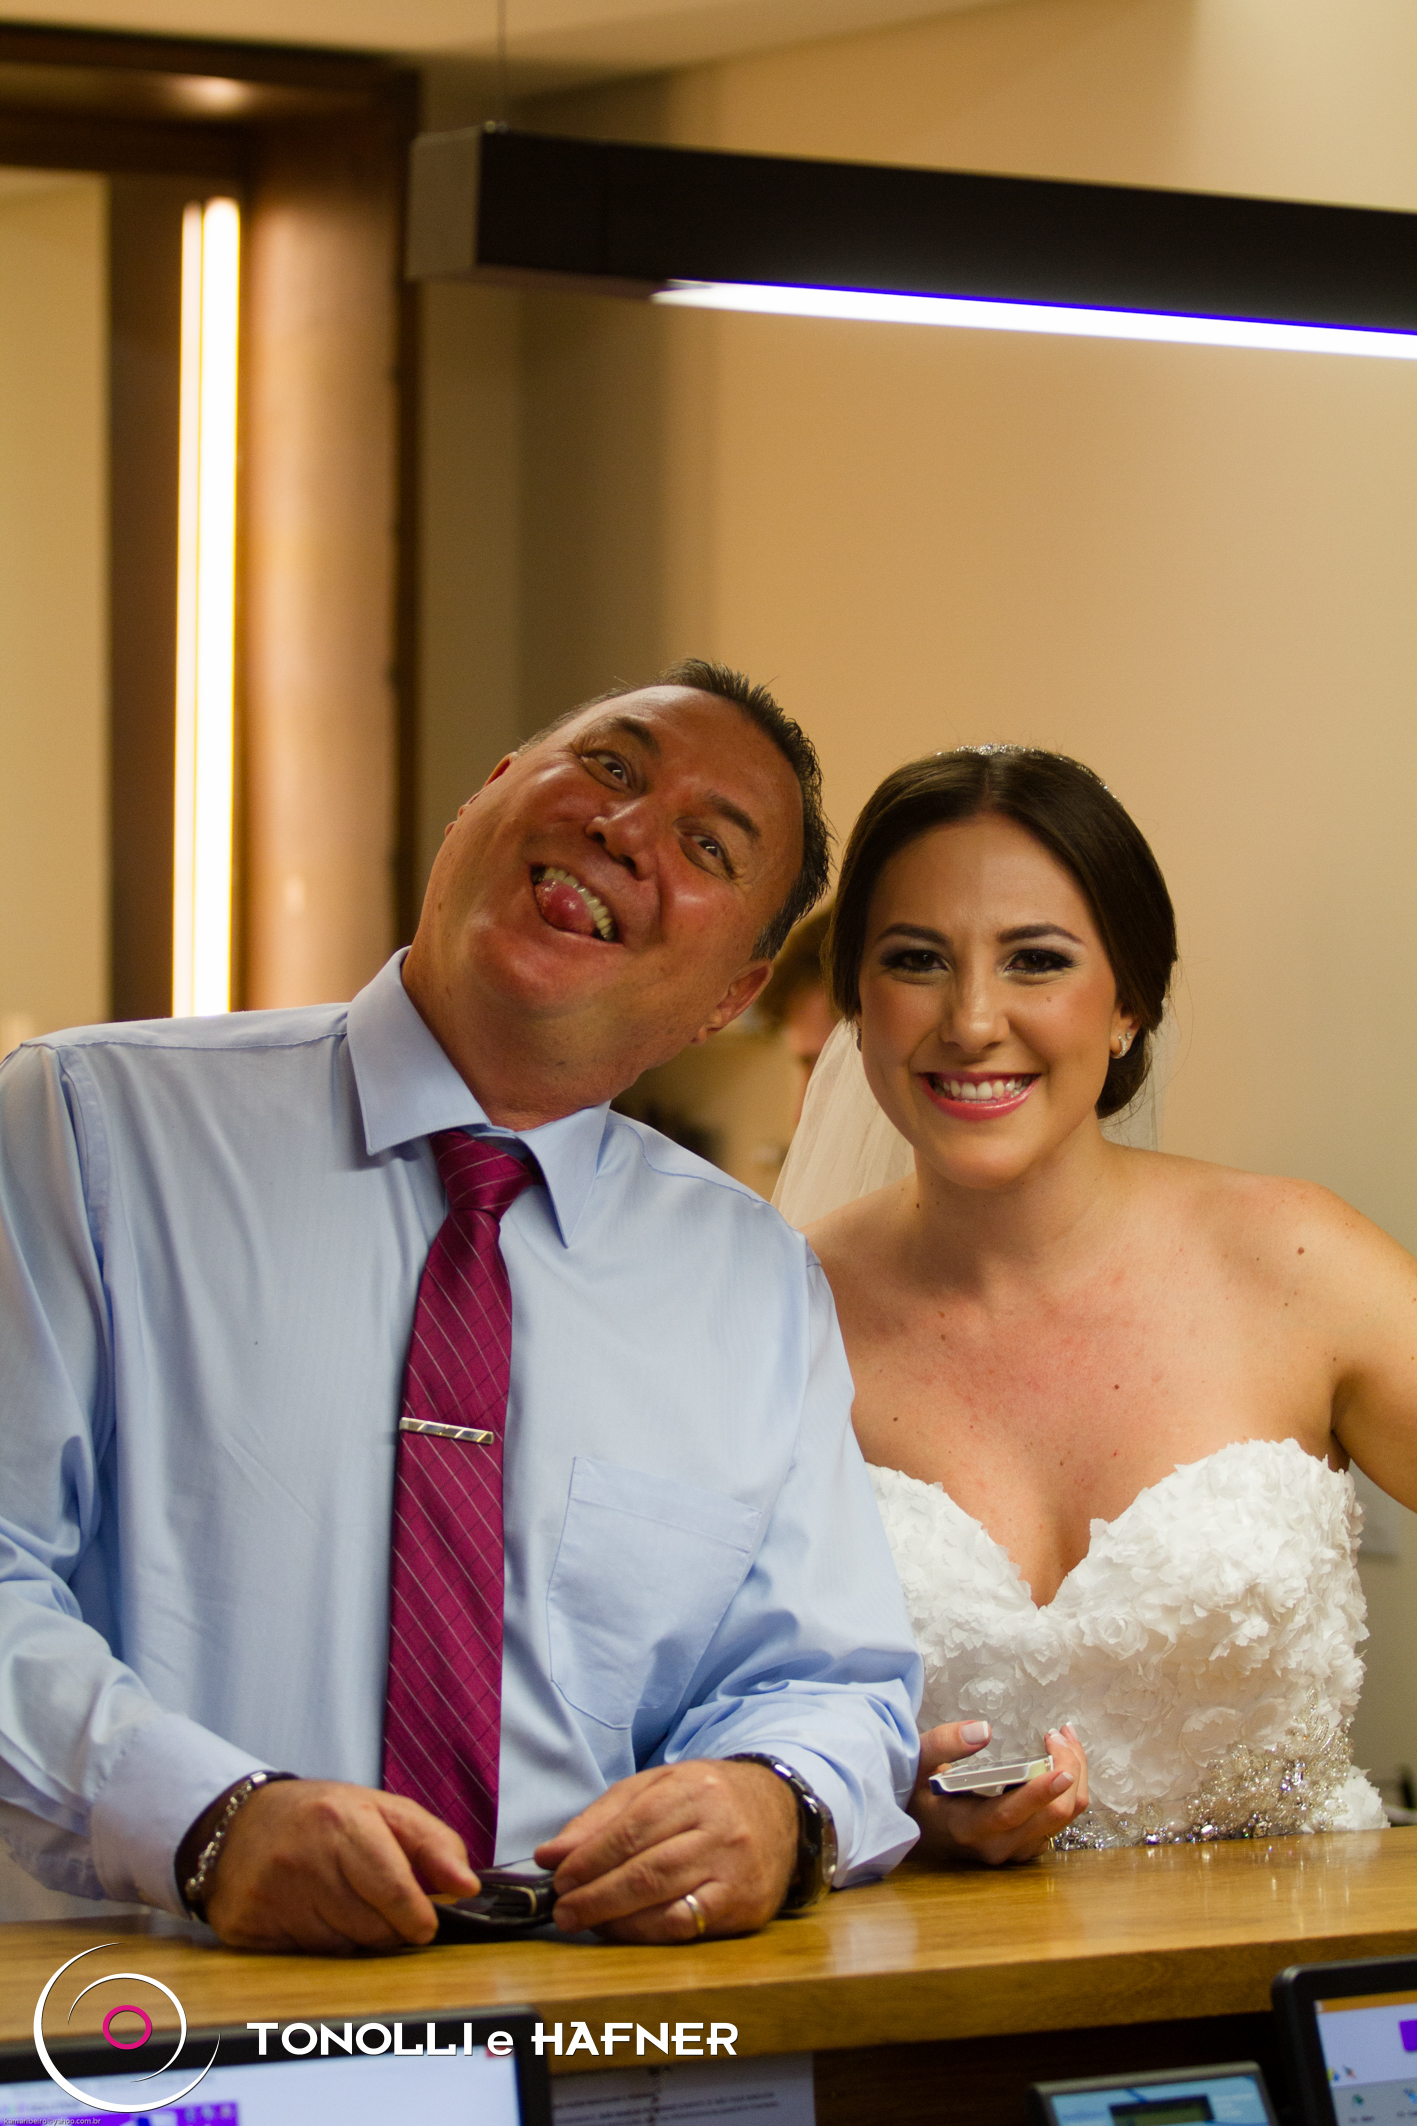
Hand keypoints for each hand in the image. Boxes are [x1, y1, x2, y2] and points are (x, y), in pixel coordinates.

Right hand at [198, 1780, 479, 1952]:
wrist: (239, 1824)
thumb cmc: (325, 1818)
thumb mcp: (384, 1811)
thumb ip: (434, 1844)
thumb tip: (468, 1887)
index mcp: (341, 1822)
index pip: (392, 1890)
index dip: (417, 1916)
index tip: (424, 1924)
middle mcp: (303, 1859)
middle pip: (370, 1928)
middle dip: (388, 1927)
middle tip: (380, 1906)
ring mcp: (270, 1895)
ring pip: (340, 1948)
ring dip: (354, 1937)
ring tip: (342, 1901)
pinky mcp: (246, 1926)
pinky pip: (304, 1958)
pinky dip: (318, 1945)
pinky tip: (309, 1914)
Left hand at [534, 1759, 797, 1943]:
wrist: (778, 1812)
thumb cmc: (707, 1799)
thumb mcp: (656, 1788)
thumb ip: (602, 1818)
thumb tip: (551, 1855)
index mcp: (695, 1789)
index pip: (632, 1829)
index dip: (590, 1858)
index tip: (559, 1877)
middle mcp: (721, 1829)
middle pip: (647, 1870)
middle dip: (596, 1894)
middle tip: (563, 1910)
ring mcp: (737, 1871)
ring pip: (666, 1902)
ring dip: (616, 1919)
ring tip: (585, 1922)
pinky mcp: (746, 1907)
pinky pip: (687, 1926)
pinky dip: (647, 1932)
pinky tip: (622, 1930)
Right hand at [908, 1722, 1088, 1866]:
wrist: (918, 1825)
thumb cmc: (916, 1791)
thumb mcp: (916, 1761)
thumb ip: (944, 1744)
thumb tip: (984, 1730)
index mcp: (969, 1827)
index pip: (1011, 1813)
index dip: (1040, 1792)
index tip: (1063, 1768)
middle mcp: (997, 1846)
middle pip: (1052, 1816)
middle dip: (1069, 1771)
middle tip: (1062, 1733)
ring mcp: (1014, 1851)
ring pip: (1063, 1820)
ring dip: (1074, 1778)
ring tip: (1065, 1740)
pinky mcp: (1025, 1846)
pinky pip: (1059, 1822)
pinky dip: (1068, 1792)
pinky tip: (1062, 1762)